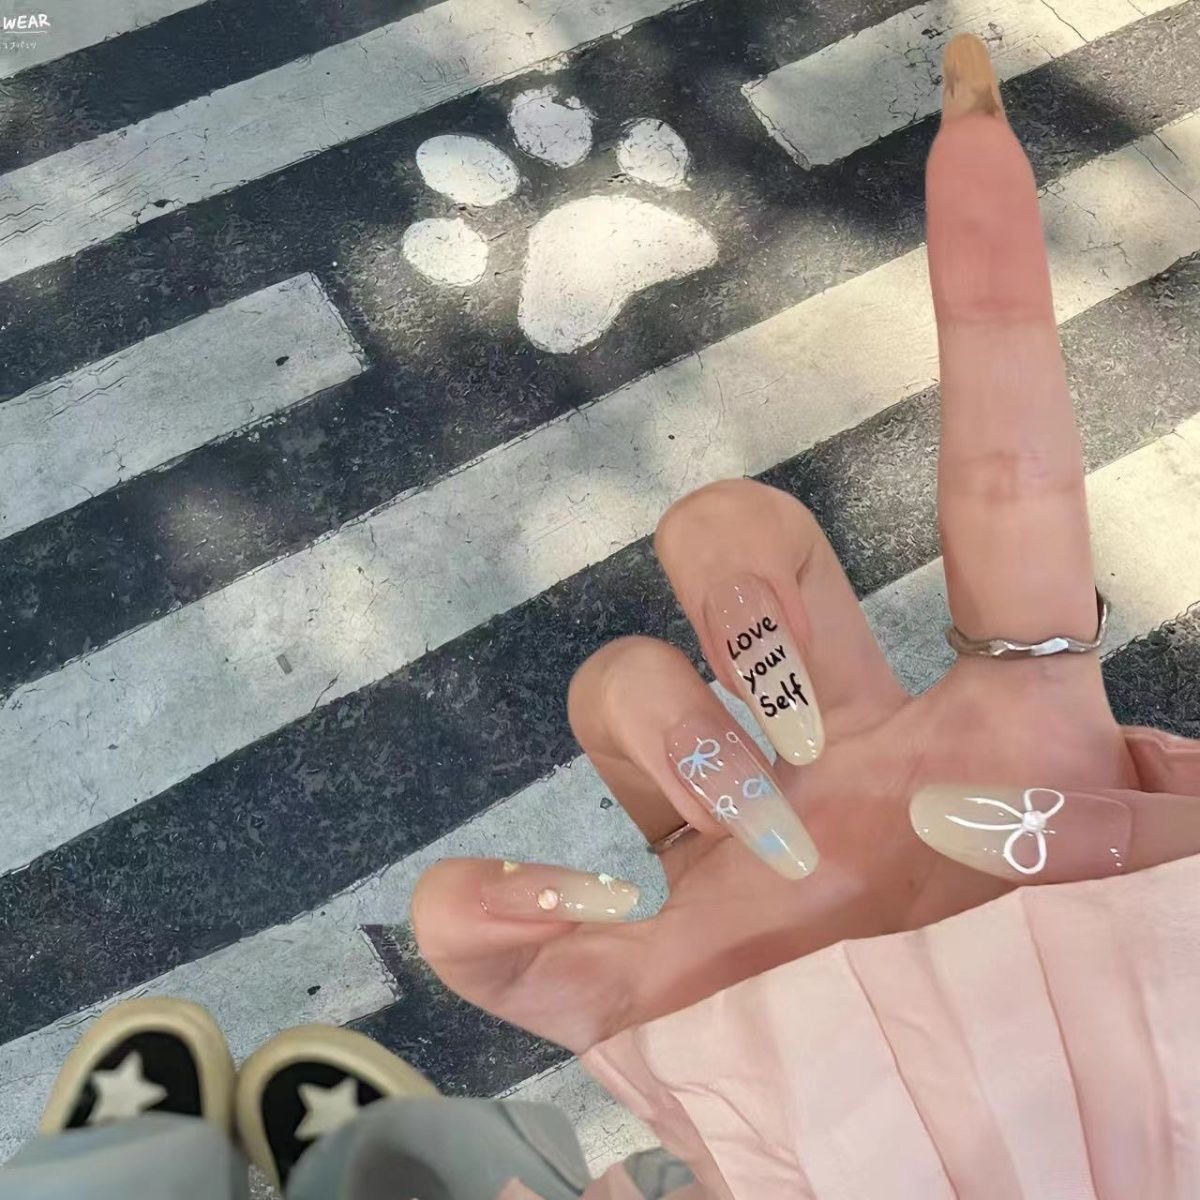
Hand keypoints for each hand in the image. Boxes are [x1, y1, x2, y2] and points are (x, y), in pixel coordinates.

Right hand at [411, 36, 1199, 1054]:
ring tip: (741, 864)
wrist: (979, 1195)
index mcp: (992, 737)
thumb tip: (1182, 754)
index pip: (991, 489)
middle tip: (794, 736)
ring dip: (657, 738)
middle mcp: (832, 766)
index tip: (969, 137)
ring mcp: (713, 868)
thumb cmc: (1096, 1082)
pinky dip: (486, 912)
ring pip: (615, 689)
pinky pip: (489, 916)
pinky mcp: (618, 986)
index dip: (987, 314)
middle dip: (739, 570)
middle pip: (738, 549)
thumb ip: (1193, 809)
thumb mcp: (1173, 930)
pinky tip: (542, 931)